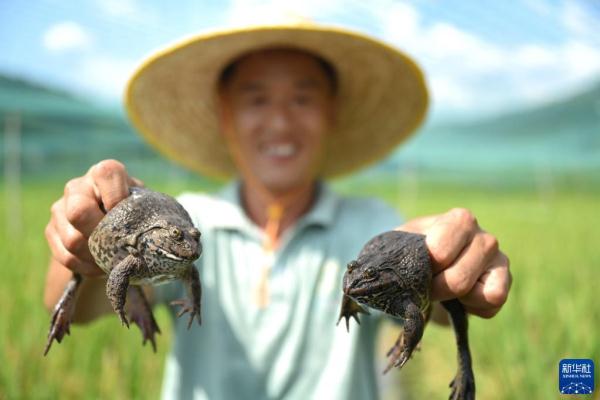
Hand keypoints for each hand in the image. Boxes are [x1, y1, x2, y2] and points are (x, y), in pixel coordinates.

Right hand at [45, 160, 142, 276]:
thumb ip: (145, 212)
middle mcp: (78, 186)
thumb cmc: (134, 212)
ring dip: (96, 255)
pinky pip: (66, 256)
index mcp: (104, 173)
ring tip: (114, 258)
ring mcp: (60, 208)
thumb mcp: (143, 206)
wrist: (111, 226)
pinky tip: (101, 265)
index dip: (118, 199)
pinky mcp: (51, 231)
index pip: (107, 175)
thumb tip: (155, 236)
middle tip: (119, 244)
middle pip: (79, 211)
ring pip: (73, 240)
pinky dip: (87, 267)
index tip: (130, 217)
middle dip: (101, 233)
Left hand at [400, 208, 510, 317]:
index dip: (424, 269)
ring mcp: (499, 259)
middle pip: (458, 281)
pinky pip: (493, 303)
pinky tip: (462, 295)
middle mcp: (485, 237)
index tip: (415, 267)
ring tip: (445, 285)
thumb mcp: (402, 244)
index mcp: (460, 220)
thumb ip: (401, 253)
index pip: (440, 253)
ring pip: (481, 294)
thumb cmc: (413, 250)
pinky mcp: (505, 281)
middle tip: (426, 284)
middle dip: (436, 290)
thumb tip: (394, 277)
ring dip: (455, 298)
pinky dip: (474, 307)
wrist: (426, 261)